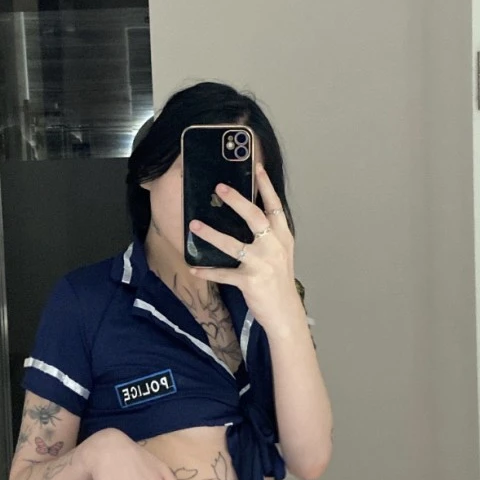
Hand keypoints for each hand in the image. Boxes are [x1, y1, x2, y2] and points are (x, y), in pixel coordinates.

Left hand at [188, 162, 302, 337]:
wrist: (285, 312)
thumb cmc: (279, 280)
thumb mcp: (280, 253)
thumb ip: (269, 234)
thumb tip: (250, 213)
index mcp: (282, 237)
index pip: (275, 206)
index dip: (266, 186)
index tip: (257, 167)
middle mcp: (274, 246)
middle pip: (254, 217)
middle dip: (236, 200)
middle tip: (219, 187)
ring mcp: (262, 264)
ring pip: (233, 244)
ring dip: (211, 234)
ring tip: (194, 225)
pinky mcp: (250, 281)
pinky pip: (224, 274)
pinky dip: (208, 272)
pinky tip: (194, 268)